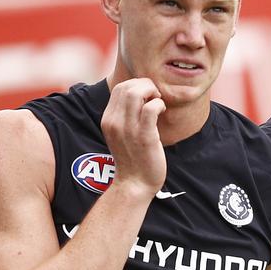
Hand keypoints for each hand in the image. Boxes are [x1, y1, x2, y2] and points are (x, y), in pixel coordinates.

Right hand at [101, 78, 166, 197]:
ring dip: (152, 92)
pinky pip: (151, 109)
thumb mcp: (121, 134)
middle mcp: (114, 122)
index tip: (148, 96)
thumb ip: (125, 115)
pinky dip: (159, 104)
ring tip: (158, 102)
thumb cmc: (133, 158)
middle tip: (155, 97)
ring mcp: (128, 129)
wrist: (134, 184)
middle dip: (146, 85)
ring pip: (136, 93)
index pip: (119, 88)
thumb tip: (140, 95)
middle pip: (127, 87)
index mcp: (108, 120)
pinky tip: (162, 111)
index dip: (137, 85)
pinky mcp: (144, 137)